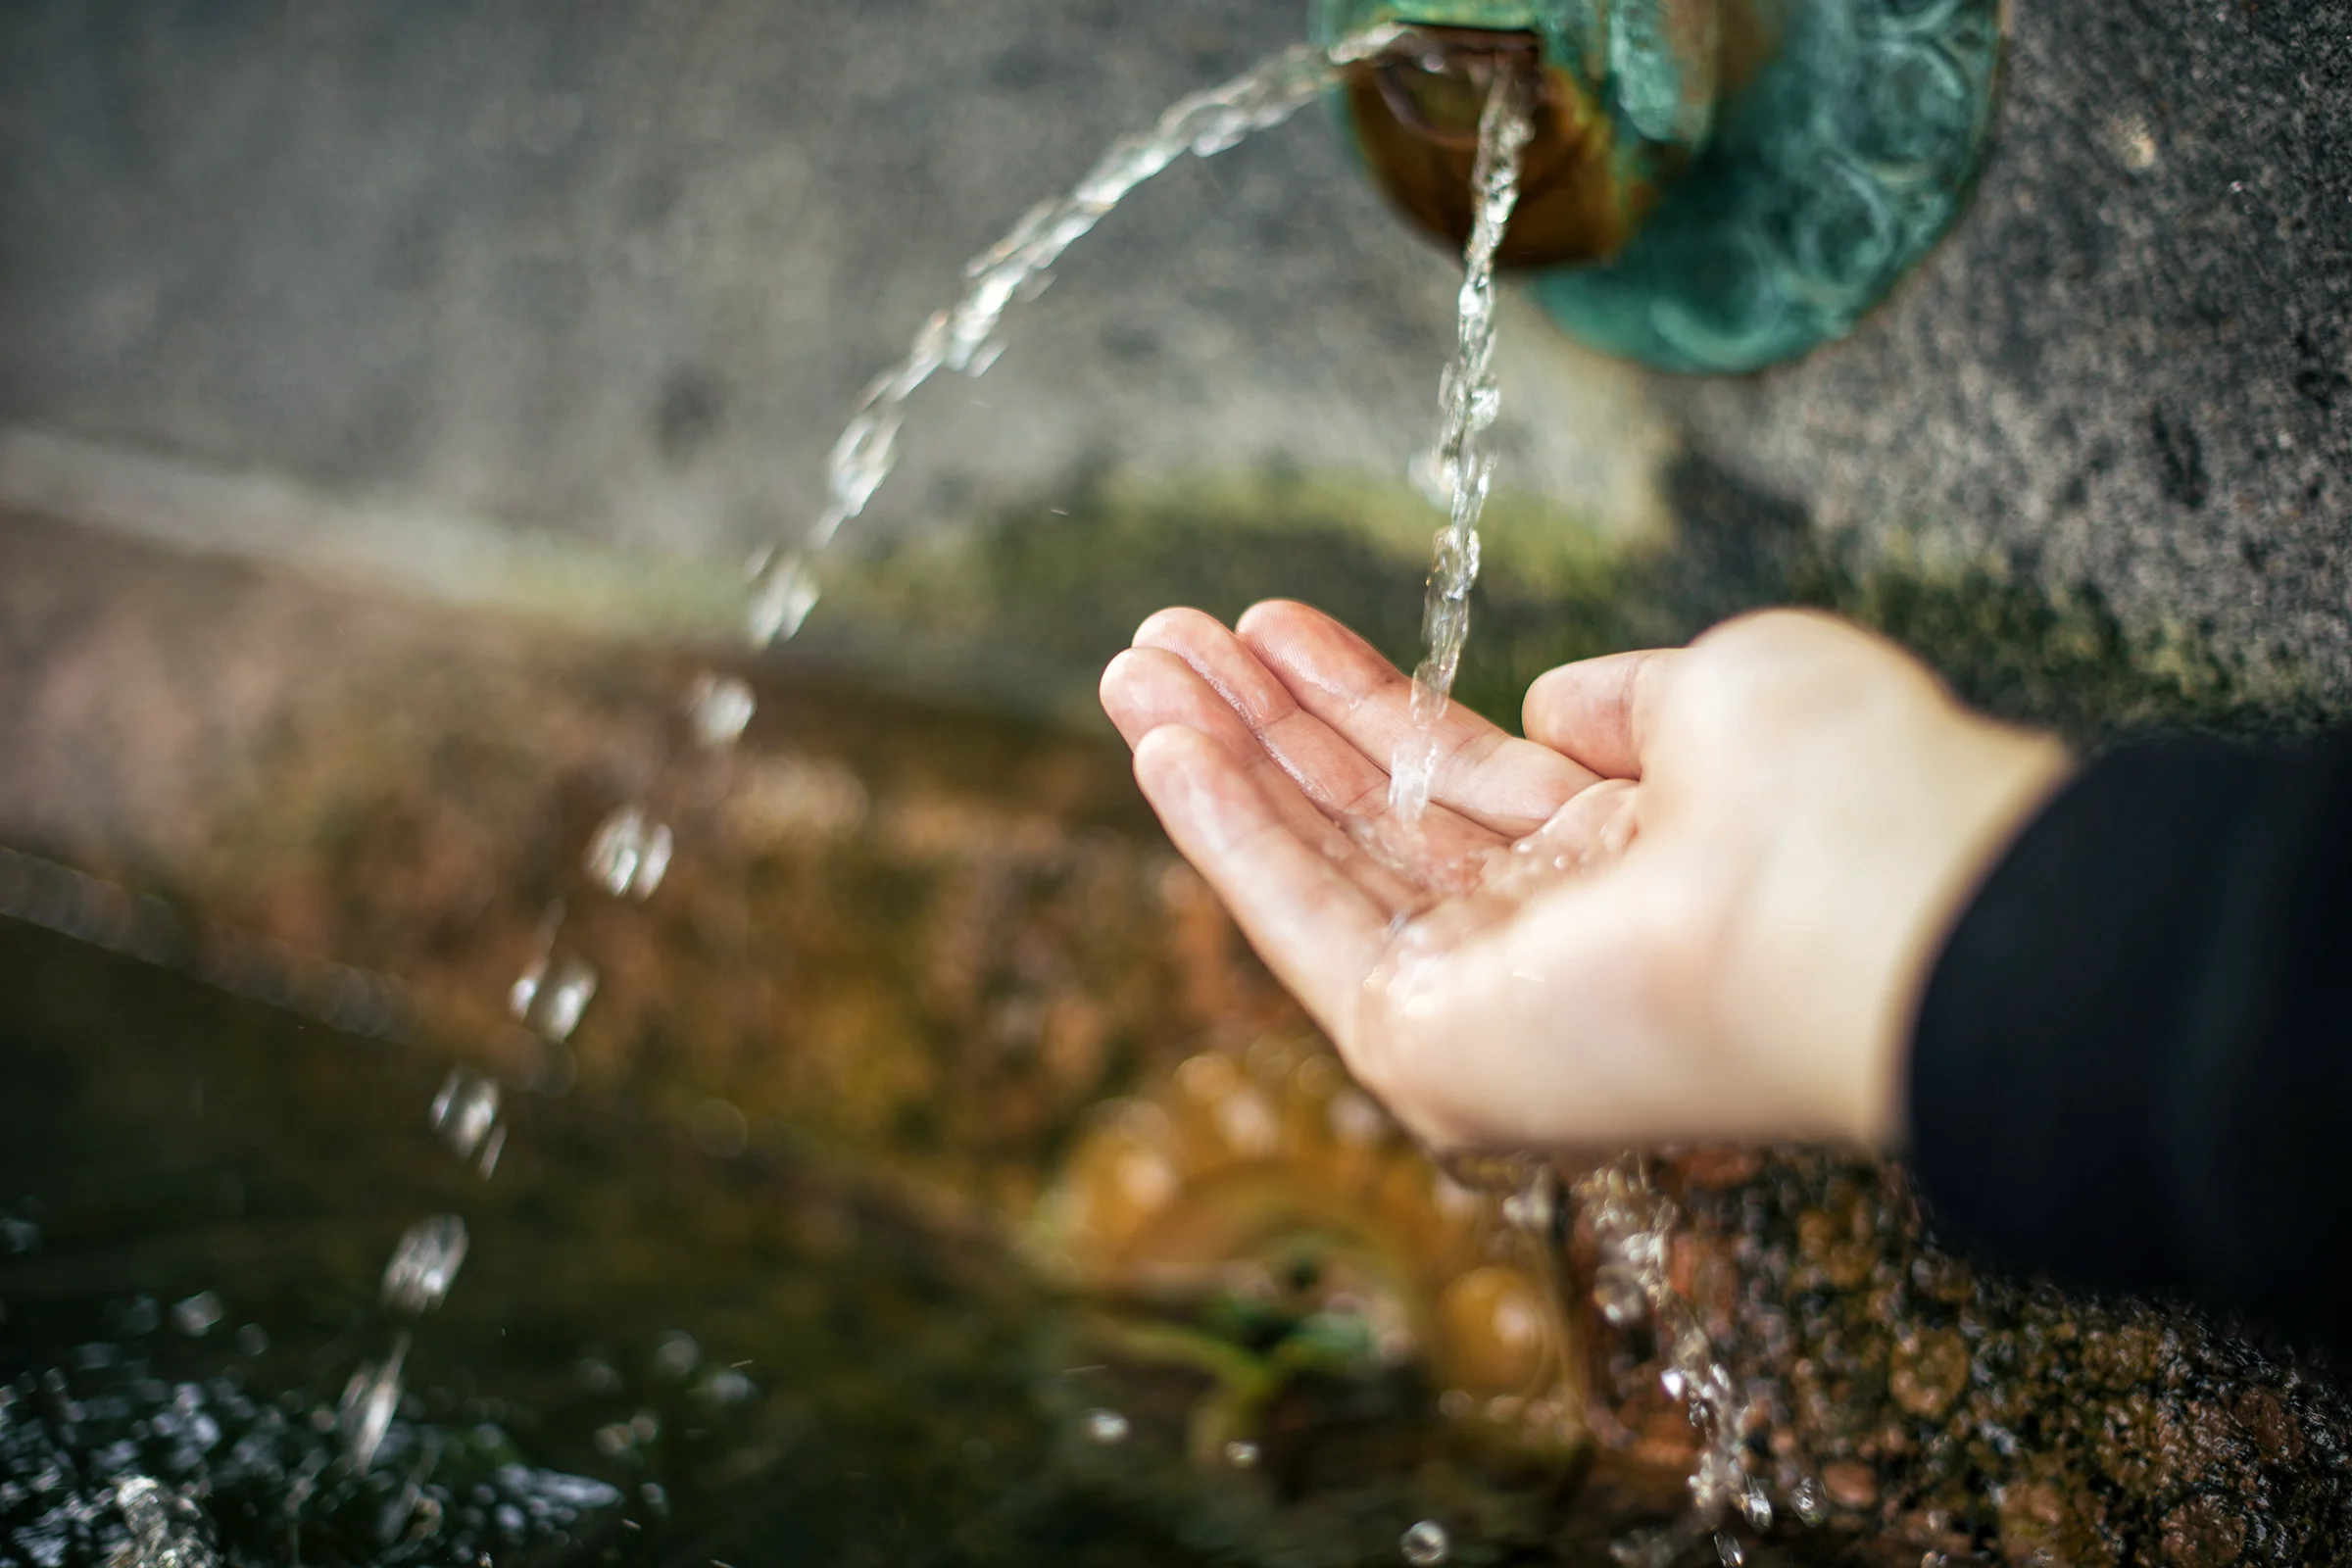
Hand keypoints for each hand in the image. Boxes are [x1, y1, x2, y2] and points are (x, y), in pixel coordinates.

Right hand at [1099, 602, 2071, 1152]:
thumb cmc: (1839, 789)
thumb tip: (1549, 705)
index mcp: (1627, 859)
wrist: (1875, 901)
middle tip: (1167, 637)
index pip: (1458, 775)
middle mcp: (1551, 941)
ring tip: (1133, 666)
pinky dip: (1226, 837)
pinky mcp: (1430, 1051)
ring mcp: (1486, 1005)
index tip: (1274, 625)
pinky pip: (1303, 929)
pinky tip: (1160, 746)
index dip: (1359, 698)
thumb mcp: (1726, 692)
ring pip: (1320, 867)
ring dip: (1219, 764)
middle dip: (1264, 723)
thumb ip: (1627, 702)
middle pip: (1368, 819)